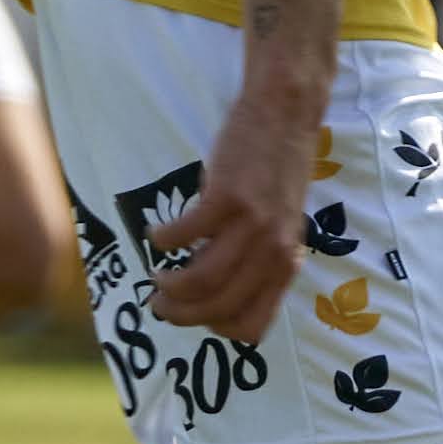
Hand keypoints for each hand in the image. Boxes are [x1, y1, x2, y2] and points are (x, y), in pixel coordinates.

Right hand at [148, 81, 317, 340]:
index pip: (253, 325)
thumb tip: (223, 286)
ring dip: (169, 286)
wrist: (285, 114)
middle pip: (219, 308)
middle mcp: (273, 251)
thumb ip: (261, 256)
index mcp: (286, 263)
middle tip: (159, 304)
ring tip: (156, 276)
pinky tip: (158, 234)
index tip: (197, 315)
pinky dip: (163, 239)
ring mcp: (251, 225)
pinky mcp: (227, 198)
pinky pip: (184, 235)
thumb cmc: (279, 168)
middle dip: (181, 315)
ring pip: (200, 281)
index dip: (217, 329)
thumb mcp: (283, 222)